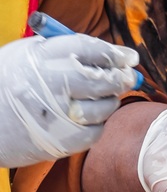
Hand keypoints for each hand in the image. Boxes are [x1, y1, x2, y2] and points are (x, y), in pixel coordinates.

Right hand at [0, 33, 139, 166]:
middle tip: (128, 77)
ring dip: (110, 102)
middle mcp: (51, 84)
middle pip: (102, 79)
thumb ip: (67, 50)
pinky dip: (98, 125)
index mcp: (42, 57)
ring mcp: (56, 115)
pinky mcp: (59, 141)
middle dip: (121, 78)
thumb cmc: (7, 81)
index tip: (129, 57)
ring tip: (104, 98)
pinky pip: (95, 132)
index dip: (114, 54)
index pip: (89, 50)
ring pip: (103, 107)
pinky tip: (89, 118)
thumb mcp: (28, 54)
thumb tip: (116, 56)